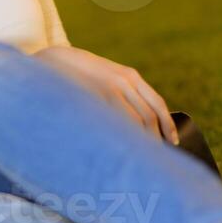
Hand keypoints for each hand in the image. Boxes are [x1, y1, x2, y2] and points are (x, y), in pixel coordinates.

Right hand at [33, 45, 178, 144]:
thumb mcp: (105, 75)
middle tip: (157, 158)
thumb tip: (139, 123)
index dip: (167, 125)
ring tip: (142, 160)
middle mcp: (123, 81)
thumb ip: (121, 91)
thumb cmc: (78, 74)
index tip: (171, 141)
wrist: (50, 62)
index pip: (157, 103)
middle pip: (149, 117)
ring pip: (134, 124)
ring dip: (140, 143)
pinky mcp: (94, 99)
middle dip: (155, 139)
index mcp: (129, 75)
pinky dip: (123, 139)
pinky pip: (115, 124)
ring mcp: (108, 90)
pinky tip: (122, 151)